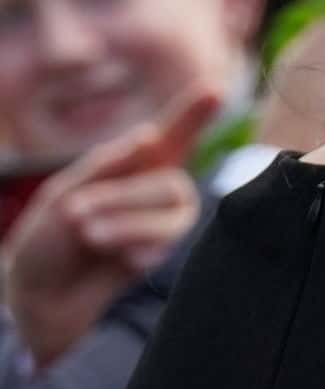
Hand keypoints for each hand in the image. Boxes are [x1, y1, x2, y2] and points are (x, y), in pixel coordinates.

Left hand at [3, 90, 209, 364]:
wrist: (44, 300)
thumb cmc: (50, 242)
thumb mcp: (64, 193)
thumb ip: (107, 166)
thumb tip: (150, 136)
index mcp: (134, 169)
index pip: (173, 136)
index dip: (195, 113)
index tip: (217, 88)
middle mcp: (161, 195)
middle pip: (169, 184)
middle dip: (122, 199)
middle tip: (79, 217)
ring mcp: (170, 228)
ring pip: (173, 215)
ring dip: (126, 224)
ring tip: (90, 237)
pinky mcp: (171, 260)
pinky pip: (170, 246)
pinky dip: (137, 249)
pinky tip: (120, 261)